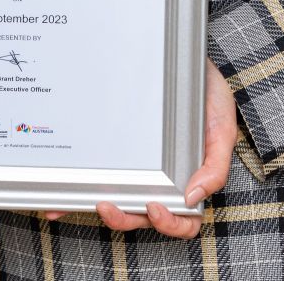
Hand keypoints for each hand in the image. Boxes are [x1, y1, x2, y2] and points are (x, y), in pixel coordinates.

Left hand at [44, 59, 236, 237]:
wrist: (184, 59)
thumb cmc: (208, 96)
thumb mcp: (222, 129)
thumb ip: (215, 167)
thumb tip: (193, 198)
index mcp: (189, 179)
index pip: (182, 220)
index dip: (169, 224)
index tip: (154, 207)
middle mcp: (162, 178)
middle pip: (143, 215)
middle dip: (124, 217)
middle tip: (108, 205)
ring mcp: (140, 166)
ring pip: (121, 200)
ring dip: (103, 208)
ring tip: (91, 199)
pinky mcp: (120, 149)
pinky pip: (101, 173)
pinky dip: (79, 190)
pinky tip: (62, 196)